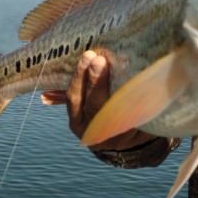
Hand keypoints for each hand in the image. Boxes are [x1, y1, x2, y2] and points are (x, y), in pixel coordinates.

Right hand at [43, 50, 158, 151]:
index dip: (79, 78)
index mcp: (78, 121)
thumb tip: (52, 87)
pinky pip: (137, 116)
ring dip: (120, 90)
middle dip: (96, 81)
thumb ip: (75, 92)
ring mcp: (115, 135)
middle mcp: (93, 130)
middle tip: (100, 59)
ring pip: (115, 111)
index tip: (88, 56)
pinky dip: (139, 99)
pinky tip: (144, 83)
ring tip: (123, 66)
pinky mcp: (135, 134)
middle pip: (94, 105)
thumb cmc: (103, 112)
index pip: (74, 98)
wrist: (128, 141)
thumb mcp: (86, 107)